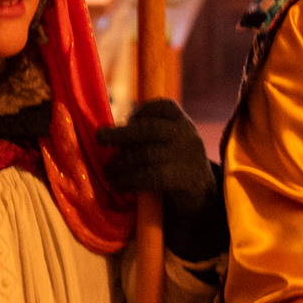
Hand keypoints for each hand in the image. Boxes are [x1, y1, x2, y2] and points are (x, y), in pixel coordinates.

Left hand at [98, 99, 221, 255]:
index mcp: (182, 123)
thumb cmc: (173, 165)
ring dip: (121, 165)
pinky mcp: (185, 180)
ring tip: (108, 173)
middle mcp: (187, 136)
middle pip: (150, 130)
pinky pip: (151, 177)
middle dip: (121, 133)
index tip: (127, 120)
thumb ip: (145, 135)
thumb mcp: (167, 142)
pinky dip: (129, 181)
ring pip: (147, 155)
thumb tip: (108, 133)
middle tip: (100, 137)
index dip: (140, 112)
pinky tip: (117, 186)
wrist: (202, 195)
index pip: (163, 107)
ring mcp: (187, 157)